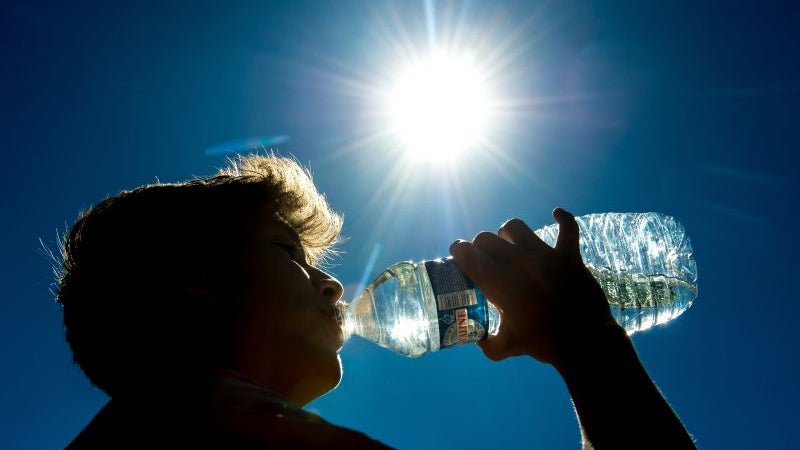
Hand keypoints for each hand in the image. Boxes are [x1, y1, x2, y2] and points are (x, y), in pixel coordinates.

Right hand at [450, 208, 617, 366]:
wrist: (583, 340)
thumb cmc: (542, 342)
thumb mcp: (507, 347)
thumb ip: (488, 344)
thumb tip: (478, 338)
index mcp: (497, 281)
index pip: (466, 253)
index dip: (459, 252)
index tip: (460, 257)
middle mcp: (515, 261)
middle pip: (486, 238)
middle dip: (481, 247)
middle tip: (486, 259)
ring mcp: (543, 255)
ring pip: (515, 227)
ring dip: (509, 235)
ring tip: (511, 245)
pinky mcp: (568, 255)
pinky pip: (568, 227)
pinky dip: (563, 218)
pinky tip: (557, 214)